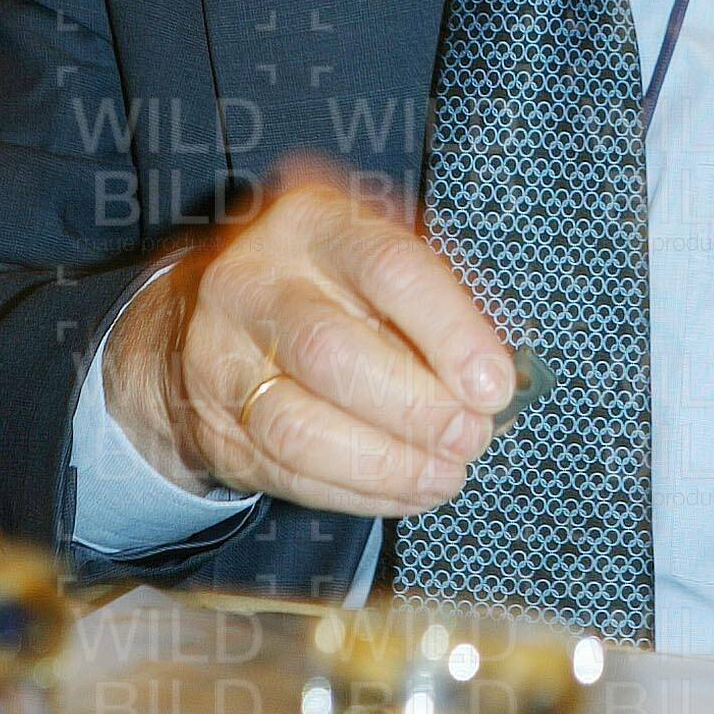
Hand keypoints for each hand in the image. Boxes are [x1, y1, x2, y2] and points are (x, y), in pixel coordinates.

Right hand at [103, 171, 515, 515]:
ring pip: (299, 426)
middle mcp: (255, 281)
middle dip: (415, 408)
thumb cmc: (330, 281)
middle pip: (333, 351)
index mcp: (314, 220)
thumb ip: (440, 302)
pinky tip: (407, 491)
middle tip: (471, 436)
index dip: (450, 332)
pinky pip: (286, 471)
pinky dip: (358, 493)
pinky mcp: (214, 424)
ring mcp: (222, 355)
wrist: (212, 311)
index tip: (493, 384)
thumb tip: (501, 377)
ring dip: (386, 464)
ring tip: (446, 472)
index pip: (389, 268)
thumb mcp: (379, 258)